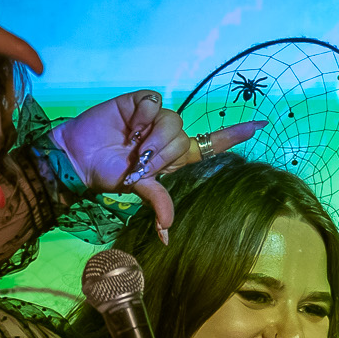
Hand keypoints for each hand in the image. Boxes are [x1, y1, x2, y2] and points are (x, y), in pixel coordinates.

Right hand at [56, 92, 265, 239]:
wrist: (79, 156)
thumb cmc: (108, 173)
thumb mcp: (136, 189)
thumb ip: (157, 201)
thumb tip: (166, 235)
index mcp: (175, 157)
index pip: (211, 144)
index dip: (234, 135)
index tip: (259, 125)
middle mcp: (169, 136)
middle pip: (186, 138)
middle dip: (164, 153)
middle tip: (140, 160)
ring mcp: (155, 117)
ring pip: (172, 121)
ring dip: (153, 137)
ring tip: (133, 144)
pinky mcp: (140, 102)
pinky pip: (154, 102)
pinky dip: (142, 116)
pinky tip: (129, 125)